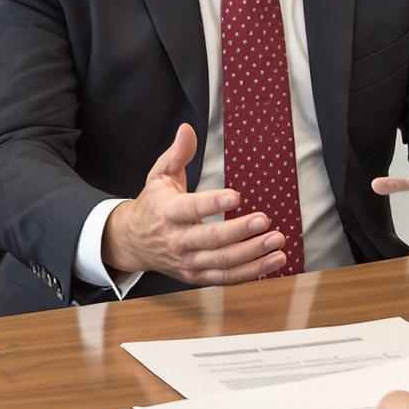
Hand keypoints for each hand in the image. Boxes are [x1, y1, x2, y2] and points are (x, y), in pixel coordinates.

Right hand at [103, 122, 289, 286]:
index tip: (237, 196)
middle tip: (265, 220)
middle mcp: (178, 241)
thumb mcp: (159, 176)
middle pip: (212, 240)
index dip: (214, 203)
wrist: (131, 242)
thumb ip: (176, 154)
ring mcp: (188, 262)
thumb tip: (187, 129)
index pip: (192, 208)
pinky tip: (273, 261)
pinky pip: (226, 278)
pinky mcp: (197, 276)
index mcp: (168, 212)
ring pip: (223, 263)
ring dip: (253, 254)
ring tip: (277, 242)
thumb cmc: (152, 205)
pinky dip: (251, 272)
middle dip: (240, 231)